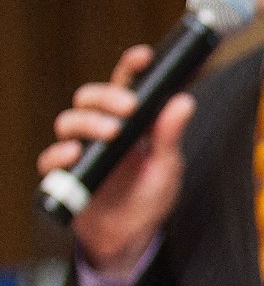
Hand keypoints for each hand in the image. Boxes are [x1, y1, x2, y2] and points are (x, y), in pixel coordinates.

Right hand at [37, 45, 196, 277]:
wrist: (131, 235)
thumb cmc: (149, 193)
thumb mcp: (167, 164)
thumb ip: (171, 134)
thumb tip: (185, 101)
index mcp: (130, 118)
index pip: (126, 82)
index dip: (132, 65)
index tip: (144, 56)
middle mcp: (102, 127)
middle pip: (91, 96)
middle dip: (108, 96)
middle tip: (130, 107)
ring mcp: (82, 149)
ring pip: (70, 119)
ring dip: (89, 121)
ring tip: (111, 132)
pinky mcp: (66, 175)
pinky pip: (51, 158)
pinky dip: (60, 153)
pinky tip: (75, 154)